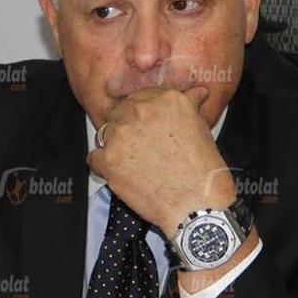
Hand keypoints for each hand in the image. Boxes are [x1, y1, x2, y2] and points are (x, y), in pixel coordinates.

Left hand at [87, 86, 236, 237]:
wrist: (197, 205)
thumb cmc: (203, 171)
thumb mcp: (201, 128)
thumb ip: (190, 104)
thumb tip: (197, 92)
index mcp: (165, 99)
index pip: (137, 98)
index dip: (139, 116)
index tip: (145, 130)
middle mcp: (141, 111)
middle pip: (117, 113)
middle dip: (125, 130)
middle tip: (139, 150)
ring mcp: (122, 134)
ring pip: (104, 134)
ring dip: (114, 148)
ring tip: (134, 165)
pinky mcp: (109, 159)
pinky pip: (94, 158)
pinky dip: (104, 168)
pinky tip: (123, 176)